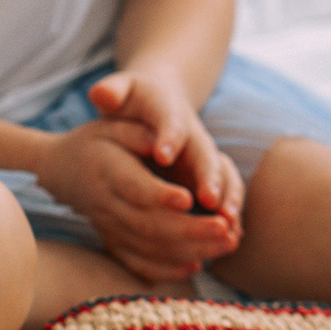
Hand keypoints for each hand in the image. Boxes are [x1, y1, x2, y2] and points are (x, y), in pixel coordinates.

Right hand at [35, 118, 237, 283]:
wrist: (61, 169)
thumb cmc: (97, 141)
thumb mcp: (113, 125)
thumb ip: (138, 133)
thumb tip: (160, 144)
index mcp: (107, 171)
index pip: (135, 188)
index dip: (161, 196)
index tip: (191, 198)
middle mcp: (106, 204)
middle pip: (149, 225)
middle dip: (191, 230)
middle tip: (225, 228)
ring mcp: (109, 228)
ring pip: (150, 248)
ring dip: (191, 250)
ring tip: (227, 243)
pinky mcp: (113, 242)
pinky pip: (138, 263)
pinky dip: (167, 269)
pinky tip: (196, 265)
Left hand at [88, 70, 244, 223]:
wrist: (160, 102)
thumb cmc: (136, 99)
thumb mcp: (122, 89)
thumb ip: (113, 91)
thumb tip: (100, 93)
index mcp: (169, 111)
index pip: (171, 121)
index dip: (168, 137)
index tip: (162, 155)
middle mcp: (194, 135)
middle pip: (206, 154)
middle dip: (209, 177)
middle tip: (209, 199)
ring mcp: (205, 158)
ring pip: (224, 178)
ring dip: (227, 200)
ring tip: (229, 226)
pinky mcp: (208, 177)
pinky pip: (225, 196)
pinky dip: (229, 216)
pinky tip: (230, 240)